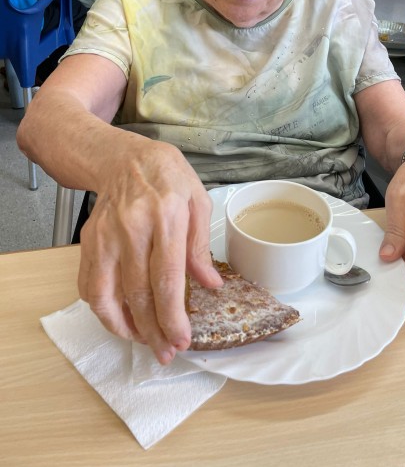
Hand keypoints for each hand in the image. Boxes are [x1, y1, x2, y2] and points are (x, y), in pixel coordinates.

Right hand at [77, 140, 222, 363]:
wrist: (124, 158)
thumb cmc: (167, 177)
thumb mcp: (198, 200)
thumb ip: (201, 245)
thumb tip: (210, 284)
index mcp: (166, 218)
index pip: (167, 278)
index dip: (172, 316)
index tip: (181, 340)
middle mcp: (131, 229)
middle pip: (138, 294)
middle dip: (153, 332)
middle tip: (165, 352)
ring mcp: (105, 237)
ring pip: (106, 296)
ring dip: (124, 327)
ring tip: (143, 340)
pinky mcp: (88, 242)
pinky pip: (88, 286)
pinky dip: (101, 309)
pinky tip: (120, 317)